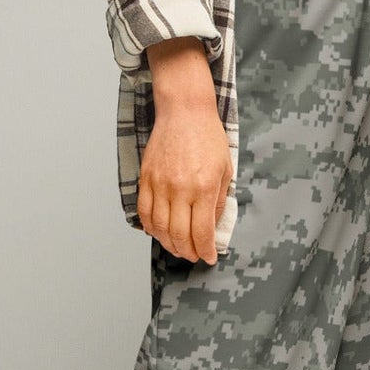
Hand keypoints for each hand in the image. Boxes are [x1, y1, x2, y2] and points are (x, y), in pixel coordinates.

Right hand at [138, 40, 231, 263]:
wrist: (184, 112)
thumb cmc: (208, 138)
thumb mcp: (225, 170)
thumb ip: (218, 201)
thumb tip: (211, 226)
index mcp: (203, 188)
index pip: (202, 232)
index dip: (205, 251)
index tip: (209, 258)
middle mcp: (179, 189)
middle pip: (178, 235)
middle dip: (187, 252)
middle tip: (193, 256)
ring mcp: (159, 184)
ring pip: (159, 227)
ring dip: (168, 243)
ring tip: (177, 247)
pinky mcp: (146, 178)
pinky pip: (144, 211)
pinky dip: (150, 227)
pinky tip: (159, 231)